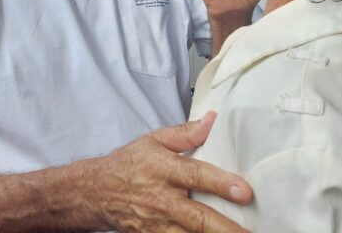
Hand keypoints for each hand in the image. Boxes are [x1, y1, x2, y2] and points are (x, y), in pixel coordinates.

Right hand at [96, 111, 251, 231]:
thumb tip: (212, 120)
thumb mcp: (153, 140)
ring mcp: (158, 224)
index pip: (196, 176)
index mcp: (164, 169)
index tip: (245, 191)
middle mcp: (162, 200)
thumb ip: (185, 133)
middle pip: (198, 218)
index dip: (221, 184)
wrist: (96, 192)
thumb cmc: (129, 164)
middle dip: (226, 228)